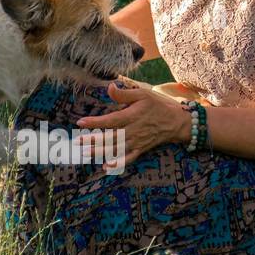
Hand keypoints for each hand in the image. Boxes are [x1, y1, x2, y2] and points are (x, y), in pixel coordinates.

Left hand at [77, 80, 191, 169]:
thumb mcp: (143, 94)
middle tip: (77, 141)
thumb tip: (110, 87)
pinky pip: (128, 159)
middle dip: (93, 140)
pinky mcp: (141, 149)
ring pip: (116, 149)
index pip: (110, 120)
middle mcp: (133, 131)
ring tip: (85, 153)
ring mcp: (136, 142)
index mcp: (132, 116)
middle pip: (109, 137)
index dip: (95, 122)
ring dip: (100, 152)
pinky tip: (106, 167)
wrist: (176, 121)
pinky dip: (118, 164)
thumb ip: (124, 93)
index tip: (80, 122)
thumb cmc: (158, 105)